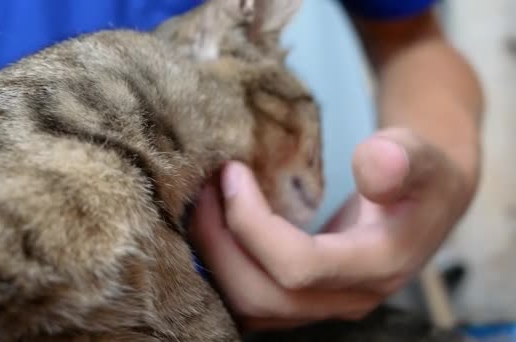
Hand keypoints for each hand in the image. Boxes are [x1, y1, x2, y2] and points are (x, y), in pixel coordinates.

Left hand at [188, 127, 473, 331]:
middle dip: (218, 245)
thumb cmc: (420, 175)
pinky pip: (251, 298)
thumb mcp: (421, 156)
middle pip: (261, 297)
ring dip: (214, 261)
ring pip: (250, 307)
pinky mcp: (305, 297)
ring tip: (199, 207)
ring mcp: (324, 304)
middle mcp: (348, 298)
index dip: (252, 222)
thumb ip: (403, 158)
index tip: (232, 171)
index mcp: (377, 265)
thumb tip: (372, 161)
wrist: (424, 203)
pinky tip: (213, 227)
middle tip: (200, 192)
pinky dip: (223, 268)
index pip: (298, 266)